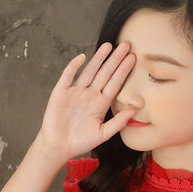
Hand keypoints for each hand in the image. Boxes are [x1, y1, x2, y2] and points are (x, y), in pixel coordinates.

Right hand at [37, 42, 135, 160]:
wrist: (59, 147)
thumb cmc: (81, 142)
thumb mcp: (102, 134)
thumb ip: (118, 123)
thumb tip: (133, 110)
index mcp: (101, 104)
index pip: (115, 84)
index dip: (123, 71)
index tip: (133, 58)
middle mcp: (90, 95)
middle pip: (105, 73)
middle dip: (115, 60)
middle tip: (126, 45)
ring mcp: (76, 92)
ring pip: (89, 72)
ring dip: (98, 59)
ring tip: (109, 46)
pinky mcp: (61, 93)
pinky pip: (68, 77)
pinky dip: (74, 67)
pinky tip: (82, 58)